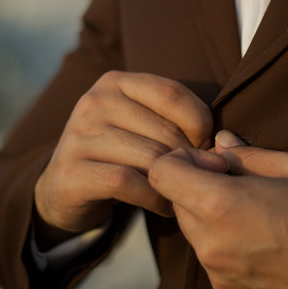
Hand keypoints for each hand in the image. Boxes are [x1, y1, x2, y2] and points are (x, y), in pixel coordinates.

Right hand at [34, 71, 212, 239]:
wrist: (65, 188)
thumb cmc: (120, 153)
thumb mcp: (143, 124)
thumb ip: (176, 121)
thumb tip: (222, 142)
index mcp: (116, 82)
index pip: (173, 94)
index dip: (200, 124)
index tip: (205, 147)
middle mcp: (94, 101)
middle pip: (165, 131)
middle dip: (189, 160)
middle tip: (195, 179)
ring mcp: (79, 135)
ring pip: (151, 158)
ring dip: (175, 183)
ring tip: (181, 194)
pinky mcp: (72, 171)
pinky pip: (129, 183)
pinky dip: (154, 198)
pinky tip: (163, 206)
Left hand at [149, 130, 287, 288]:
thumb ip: (245, 152)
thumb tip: (220, 142)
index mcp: (219, 205)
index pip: (161, 173)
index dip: (183, 159)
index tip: (217, 164)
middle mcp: (210, 246)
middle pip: (177, 204)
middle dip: (198, 188)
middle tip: (239, 186)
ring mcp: (219, 278)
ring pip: (196, 236)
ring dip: (213, 220)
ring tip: (255, 217)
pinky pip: (215, 265)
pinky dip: (228, 251)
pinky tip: (263, 246)